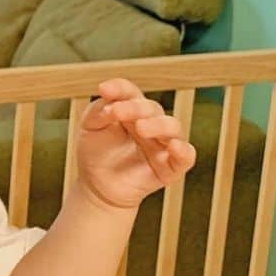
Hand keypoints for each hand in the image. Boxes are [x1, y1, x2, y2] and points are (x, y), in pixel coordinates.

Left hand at [78, 78, 195, 210]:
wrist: (96, 186)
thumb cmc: (95, 151)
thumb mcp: (89, 127)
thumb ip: (97, 111)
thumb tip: (109, 103)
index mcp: (131, 109)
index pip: (130, 93)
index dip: (120, 89)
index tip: (103, 90)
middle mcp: (151, 123)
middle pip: (152, 108)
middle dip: (135, 108)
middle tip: (117, 112)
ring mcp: (162, 144)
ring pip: (173, 127)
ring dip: (158, 125)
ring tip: (140, 127)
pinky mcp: (170, 167)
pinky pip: (186, 156)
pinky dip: (183, 150)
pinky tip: (173, 146)